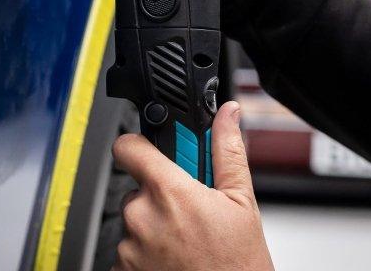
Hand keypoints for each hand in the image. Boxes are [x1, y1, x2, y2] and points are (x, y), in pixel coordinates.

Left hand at [111, 102, 273, 270]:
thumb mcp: (242, 203)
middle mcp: (142, 217)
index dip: (140, 145)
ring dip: (154, 227)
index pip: (129, 147)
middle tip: (189, 212)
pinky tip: (174, 260)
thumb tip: (227, 116)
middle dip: (160, 195)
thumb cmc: (238, 267)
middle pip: (138, 188)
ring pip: (135, 221)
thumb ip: (227, 151)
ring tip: (186, 243)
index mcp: (169, 192)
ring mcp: (129, 248)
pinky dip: (146, 254)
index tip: (152, 151)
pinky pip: (128, 251)